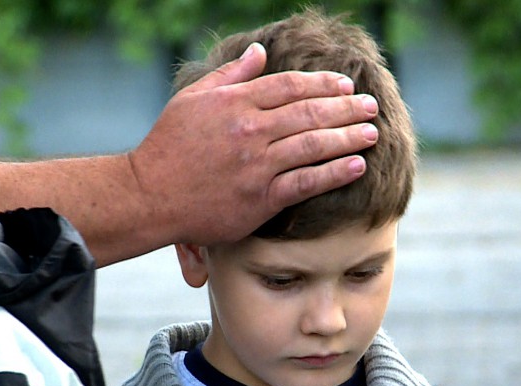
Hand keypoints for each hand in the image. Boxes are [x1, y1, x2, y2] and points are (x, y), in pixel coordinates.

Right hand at [128, 42, 378, 245]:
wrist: (148, 196)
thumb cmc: (168, 147)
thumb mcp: (192, 99)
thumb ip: (230, 76)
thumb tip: (259, 52)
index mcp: (235, 103)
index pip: (291, 86)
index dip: (324, 83)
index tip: (345, 85)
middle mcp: (250, 130)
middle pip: (310, 112)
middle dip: (347, 107)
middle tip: (371, 106)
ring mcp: (257, 166)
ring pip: (314, 145)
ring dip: (348, 136)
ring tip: (372, 133)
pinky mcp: (260, 199)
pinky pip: (306, 183)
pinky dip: (334, 173)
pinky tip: (356, 166)